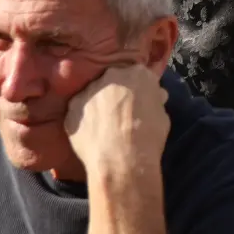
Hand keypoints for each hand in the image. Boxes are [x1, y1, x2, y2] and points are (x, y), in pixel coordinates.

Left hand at [65, 64, 169, 180]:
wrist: (121, 160)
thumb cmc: (149, 137)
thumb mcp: (162, 114)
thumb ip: (153, 100)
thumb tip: (152, 98)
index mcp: (138, 73)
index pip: (138, 74)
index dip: (138, 89)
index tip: (139, 100)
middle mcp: (111, 76)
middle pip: (113, 80)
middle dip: (116, 93)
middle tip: (121, 112)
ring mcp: (88, 91)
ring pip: (93, 94)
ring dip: (98, 105)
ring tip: (104, 127)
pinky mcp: (72, 108)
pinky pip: (78, 111)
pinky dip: (84, 120)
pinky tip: (91, 135)